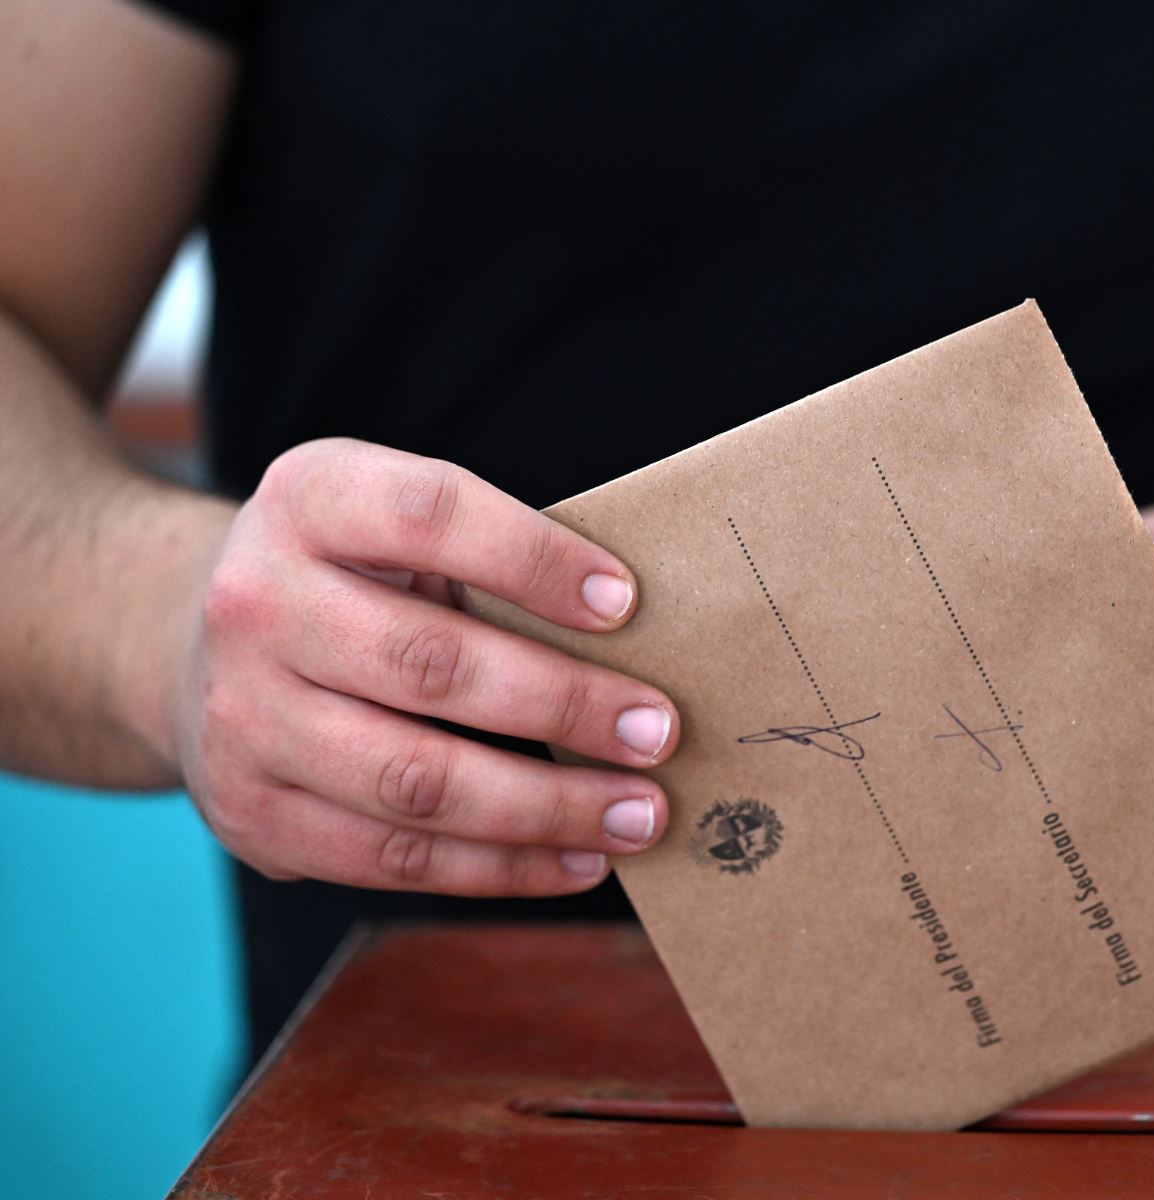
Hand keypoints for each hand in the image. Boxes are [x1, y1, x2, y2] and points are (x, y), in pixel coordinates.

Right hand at [164, 438, 678, 895]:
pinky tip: (578, 858)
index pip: (431, 514)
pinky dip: (501, 867)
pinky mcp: (251, 815)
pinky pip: (394, 859)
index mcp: (310, 499)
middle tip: (659, 730)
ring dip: (548, 806)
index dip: (533, 557)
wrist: (191, 642)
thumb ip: (489, 562)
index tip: (626, 603)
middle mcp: (257, 603)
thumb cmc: (353, 578)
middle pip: (431, 664)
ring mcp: (243, 717)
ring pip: (416, 781)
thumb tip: (640, 638)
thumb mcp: (395, 528)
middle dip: (564, 704)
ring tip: (641, 813)